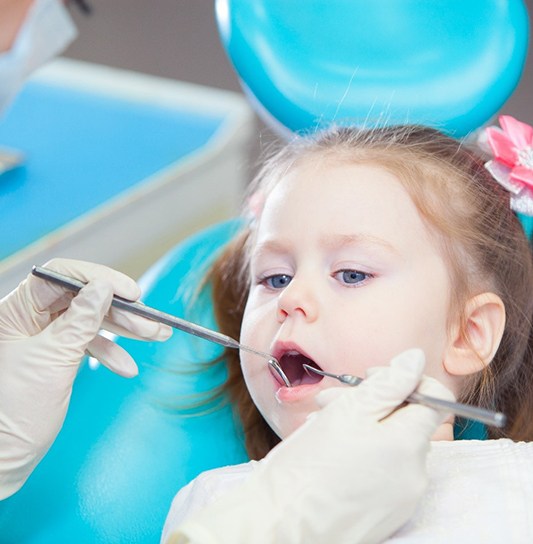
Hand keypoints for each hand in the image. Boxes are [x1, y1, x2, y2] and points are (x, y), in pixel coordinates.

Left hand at [0, 259, 171, 498]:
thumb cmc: (11, 415)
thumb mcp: (52, 361)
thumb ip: (80, 321)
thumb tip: (104, 287)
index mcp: (15, 311)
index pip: (62, 277)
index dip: (100, 278)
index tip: (133, 292)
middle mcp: (28, 318)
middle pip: (83, 298)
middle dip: (121, 310)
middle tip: (152, 324)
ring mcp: (42, 336)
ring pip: (89, 319)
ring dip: (124, 329)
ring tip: (155, 337)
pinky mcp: (53, 354)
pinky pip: (86, 343)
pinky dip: (109, 352)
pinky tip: (125, 366)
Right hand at [166, 349, 453, 543]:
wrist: (281, 524)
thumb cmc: (308, 466)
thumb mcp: (347, 412)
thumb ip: (388, 383)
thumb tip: (416, 360)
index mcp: (408, 446)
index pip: (434, 399)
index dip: (405, 379)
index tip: (372, 376)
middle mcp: (415, 474)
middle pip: (407, 421)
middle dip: (373, 402)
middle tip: (333, 399)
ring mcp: (403, 497)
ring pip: (392, 444)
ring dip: (364, 426)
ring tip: (323, 425)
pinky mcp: (388, 512)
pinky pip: (384, 470)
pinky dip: (364, 453)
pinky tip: (331, 451)